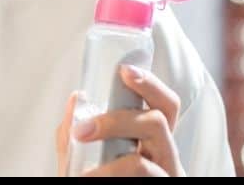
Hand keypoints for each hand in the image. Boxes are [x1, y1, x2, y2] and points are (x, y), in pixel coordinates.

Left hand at [55, 64, 184, 176]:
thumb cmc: (97, 183)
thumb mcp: (82, 161)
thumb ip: (75, 134)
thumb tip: (76, 99)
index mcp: (152, 143)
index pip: (163, 106)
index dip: (150, 84)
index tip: (124, 71)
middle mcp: (167, 159)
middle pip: (159, 123)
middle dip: (117, 119)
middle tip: (81, 130)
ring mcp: (168, 180)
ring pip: (143, 163)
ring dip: (106, 168)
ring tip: (81, 179)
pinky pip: (140, 183)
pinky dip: (106, 180)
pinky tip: (88, 182)